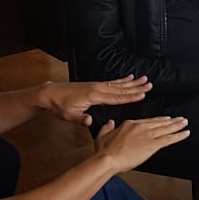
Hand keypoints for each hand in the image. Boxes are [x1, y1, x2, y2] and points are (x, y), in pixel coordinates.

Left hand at [37, 76, 151, 126]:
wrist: (50, 94)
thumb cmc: (59, 105)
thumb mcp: (68, 115)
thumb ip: (80, 119)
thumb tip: (89, 121)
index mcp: (94, 96)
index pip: (116, 97)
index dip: (130, 97)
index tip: (142, 94)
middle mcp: (97, 88)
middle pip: (121, 88)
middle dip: (136, 87)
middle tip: (149, 84)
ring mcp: (96, 85)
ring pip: (118, 84)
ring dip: (132, 82)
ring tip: (143, 79)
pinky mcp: (94, 85)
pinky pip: (111, 82)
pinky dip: (121, 80)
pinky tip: (128, 78)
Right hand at [94, 116, 190, 171]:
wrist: (108, 158)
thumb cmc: (105, 151)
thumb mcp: (102, 136)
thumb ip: (107, 128)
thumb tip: (110, 123)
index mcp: (130, 124)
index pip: (148, 121)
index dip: (159, 120)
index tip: (165, 119)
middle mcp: (141, 127)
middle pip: (160, 123)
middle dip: (171, 121)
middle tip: (180, 119)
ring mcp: (148, 135)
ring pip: (166, 129)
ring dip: (178, 125)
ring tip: (185, 123)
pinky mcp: (152, 145)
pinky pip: (169, 139)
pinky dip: (179, 136)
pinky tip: (186, 133)